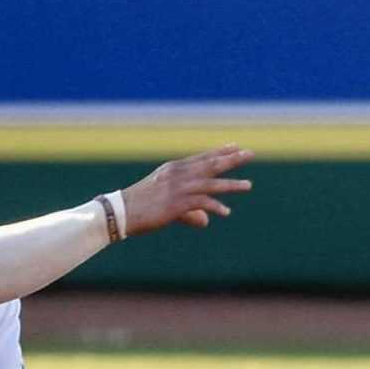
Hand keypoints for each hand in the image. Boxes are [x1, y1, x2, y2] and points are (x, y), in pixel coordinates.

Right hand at [119, 146, 253, 233]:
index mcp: (172, 169)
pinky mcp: (177, 203)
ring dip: (231, 185)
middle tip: (250, 153)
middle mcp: (178, 174)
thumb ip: (189, 212)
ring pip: (211, 183)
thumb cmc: (138, 209)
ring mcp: (178, 188)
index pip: (201, 158)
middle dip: (232, 159)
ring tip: (248, 186)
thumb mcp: (165, 205)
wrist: (119, 213)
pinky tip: (226, 212)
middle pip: (210, 164)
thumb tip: (206, 222)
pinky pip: (203, 203)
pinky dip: (215, 207)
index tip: (234, 146)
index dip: (219, 152)